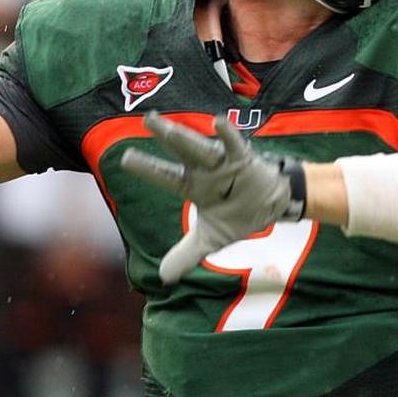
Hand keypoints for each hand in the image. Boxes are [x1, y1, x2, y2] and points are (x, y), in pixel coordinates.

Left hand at [121, 112, 305, 283]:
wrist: (272, 206)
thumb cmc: (238, 214)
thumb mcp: (210, 239)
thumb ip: (187, 254)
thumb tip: (163, 278)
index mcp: (192, 186)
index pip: (165, 176)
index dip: (147, 168)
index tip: (125, 158)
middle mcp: (203, 170)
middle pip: (181, 151)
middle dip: (164, 135)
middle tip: (148, 119)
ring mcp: (223, 163)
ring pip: (202, 147)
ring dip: (186, 136)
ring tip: (168, 127)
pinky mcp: (244, 160)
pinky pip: (236, 146)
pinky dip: (229, 135)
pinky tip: (219, 123)